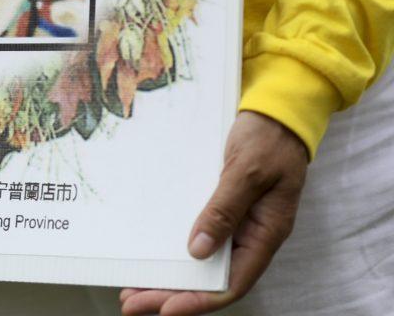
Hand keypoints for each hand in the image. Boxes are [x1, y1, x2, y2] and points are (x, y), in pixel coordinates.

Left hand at [120, 111, 308, 314]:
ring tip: (132, 289)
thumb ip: (224, 209)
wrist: (275, 110)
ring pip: (200, 262)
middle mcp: (249, 235)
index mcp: (265, 233)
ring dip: (168, 277)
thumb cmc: (267, 138)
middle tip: (131, 303)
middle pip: (210, 279)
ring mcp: (235, 223)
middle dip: (171, 295)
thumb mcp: (246, 171)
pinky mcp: (220, 207)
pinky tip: (150, 255)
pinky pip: (196, 237)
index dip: (199, 300)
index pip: (232, 281)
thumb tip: (197, 251)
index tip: (165, 311)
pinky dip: (173, 251)